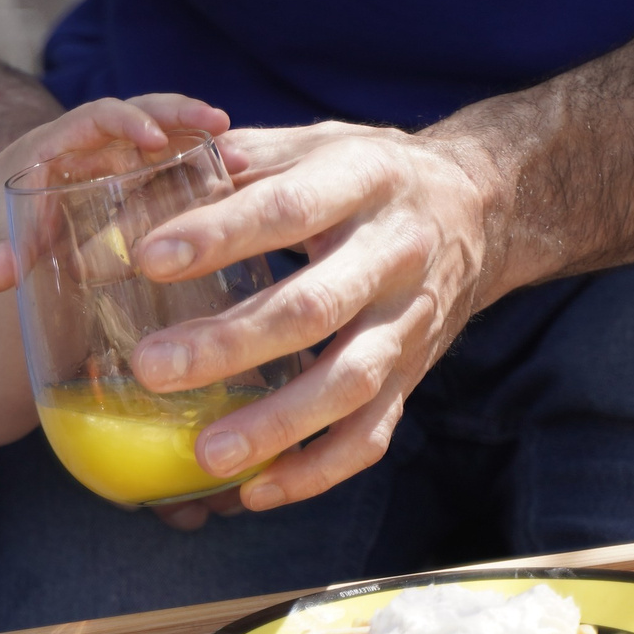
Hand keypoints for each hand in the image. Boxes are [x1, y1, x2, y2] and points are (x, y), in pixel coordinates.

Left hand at [0, 94, 232, 292]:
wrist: (21, 213)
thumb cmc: (14, 218)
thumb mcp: (10, 232)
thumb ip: (6, 251)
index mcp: (63, 141)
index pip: (96, 115)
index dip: (125, 121)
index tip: (153, 140)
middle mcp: (102, 139)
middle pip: (144, 110)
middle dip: (179, 114)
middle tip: (218, 124)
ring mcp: (133, 152)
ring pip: (171, 133)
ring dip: (204, 139)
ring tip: (243, 159)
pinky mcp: (155, 170)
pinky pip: (185, 158)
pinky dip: (211, 164)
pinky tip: (245, 181)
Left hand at [119, 122, 496, 518]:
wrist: (484, 209)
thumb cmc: (369, 173)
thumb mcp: (317, 142)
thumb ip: (241, 159)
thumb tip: (149, 174)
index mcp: (364, 183)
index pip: (288, 210)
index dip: (221, 234)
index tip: (149, 257)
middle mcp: (393, 256)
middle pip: (313, 308)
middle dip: (231, 343)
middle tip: (152, 367)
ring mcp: (407, 323)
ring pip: (348, 382)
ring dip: (276, 424)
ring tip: (206, 453)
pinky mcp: (413, 375)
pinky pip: (371, 433)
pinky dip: (318, 470)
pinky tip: (257, 490)